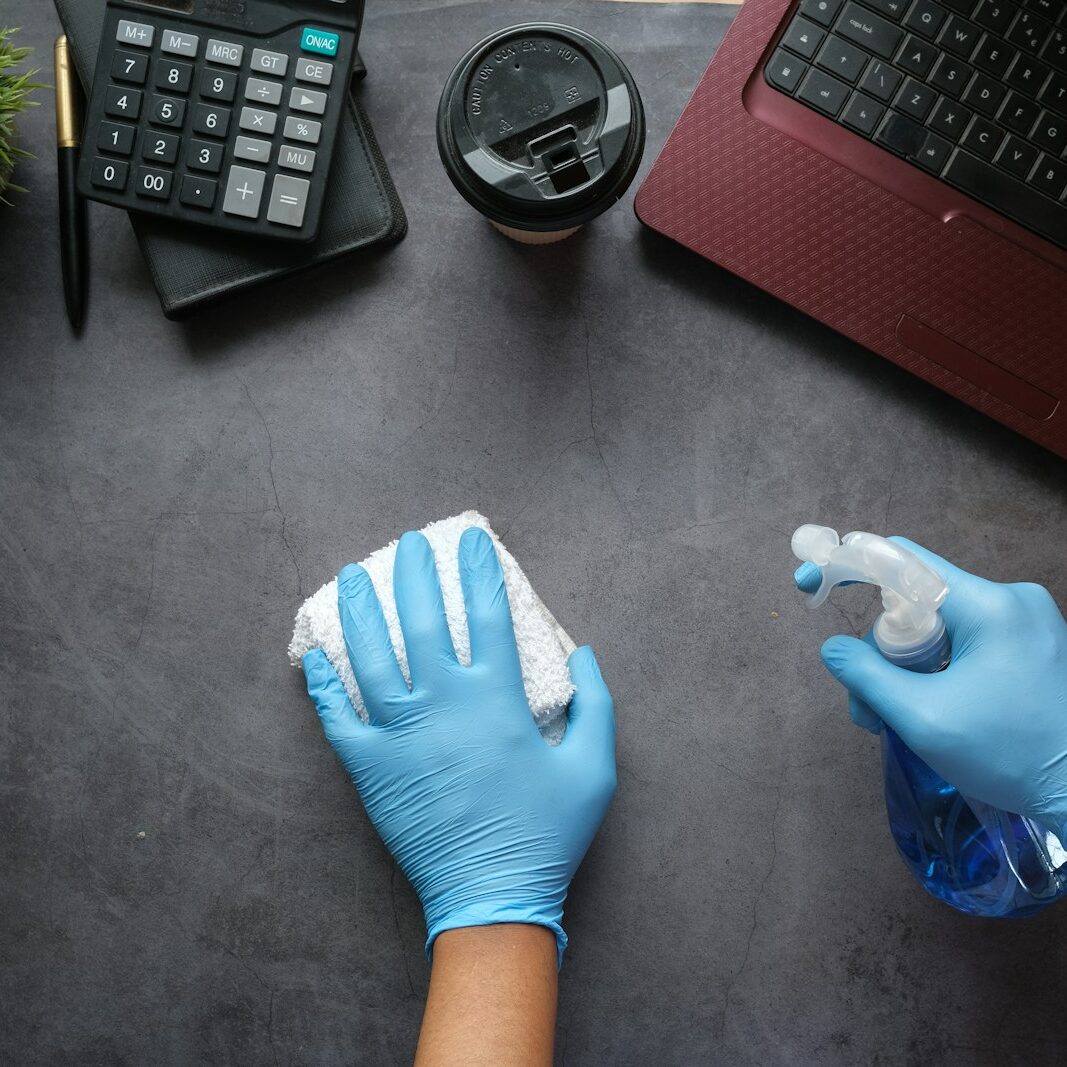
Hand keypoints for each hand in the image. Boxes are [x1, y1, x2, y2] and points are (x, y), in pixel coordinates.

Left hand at [302, 527, 616, 962]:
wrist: (492, 897)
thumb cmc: (547, 833)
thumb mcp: (594, 769)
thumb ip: (596, 705)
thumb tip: (583, 653)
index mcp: (497, 699)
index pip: (489, 615)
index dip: (480, 570)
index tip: (471, 539)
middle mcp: (444, 704)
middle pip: (423, 621)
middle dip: (414, 573)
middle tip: (408, 543)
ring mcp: (401, 735)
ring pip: (371, 657)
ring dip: (360, 611)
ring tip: (350, 576)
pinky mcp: (371, 768)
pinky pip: (338, 718)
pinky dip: (323, 685)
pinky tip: (315, 655)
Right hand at [796, 538, 1066, 838]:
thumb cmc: (1011, 756)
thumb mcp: (923, 718)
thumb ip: (867, 676)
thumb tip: (833, 649)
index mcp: (989, 606)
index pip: (902, 560)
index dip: (847, 566)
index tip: (809, 583)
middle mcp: (1011, 600)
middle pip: (914, 602)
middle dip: (880, 651)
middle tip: (867, 709)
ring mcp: (1026, 622)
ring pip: (937, 626)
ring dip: (905, 668)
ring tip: (894, 722)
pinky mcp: (1032, 645)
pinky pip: (963, 642)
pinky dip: (935, 670)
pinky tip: (929, 708)